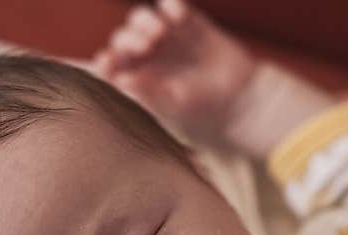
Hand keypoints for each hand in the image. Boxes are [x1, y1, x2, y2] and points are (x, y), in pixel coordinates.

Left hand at [92, 0, 256, 141]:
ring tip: (159, 33)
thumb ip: (146, 91)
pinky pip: (172, 6)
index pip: (111, 67)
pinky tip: (178, 16)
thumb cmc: (204, 111)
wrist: (241, 100)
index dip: (105, 62)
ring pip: (142, 18)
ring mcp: (169, 39)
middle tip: (146, 46)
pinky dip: (170, 6)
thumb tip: (119, 79)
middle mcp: (149, 59)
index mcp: (139, 81)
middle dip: (129, 39)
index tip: (107, 61)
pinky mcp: (190, 25)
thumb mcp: (173, 104)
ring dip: (144, 21)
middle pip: (124, 38)